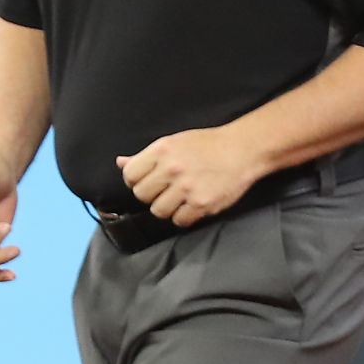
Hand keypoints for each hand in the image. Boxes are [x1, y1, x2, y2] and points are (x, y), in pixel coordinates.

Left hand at [116, 126, 264, 226]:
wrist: (243, 149)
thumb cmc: (208, 145)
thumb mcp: (174, 142)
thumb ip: (146, 156)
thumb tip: (120, 163)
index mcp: (162, 150)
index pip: (130, 175)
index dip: (136, 181)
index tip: (148, 181)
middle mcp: (172, 168)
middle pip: (141, 195)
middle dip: (151, 195)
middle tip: (165, 190)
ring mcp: (187, 187)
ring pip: (158, 211)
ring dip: (167, 208)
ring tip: (179, 198)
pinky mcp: (202, 203)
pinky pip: (179, 221)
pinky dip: (184, 216)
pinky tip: (191, 205)